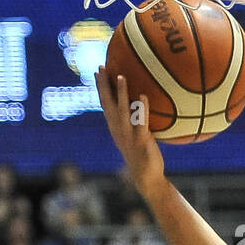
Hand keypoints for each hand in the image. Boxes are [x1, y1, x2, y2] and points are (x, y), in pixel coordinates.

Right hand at [95, 68, 164, 195]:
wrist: (146, 177)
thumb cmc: (142, 155)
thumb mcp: (133, 135)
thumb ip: (133, 121)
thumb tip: (138, 103)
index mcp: (115, 127)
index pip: (105, 103)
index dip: (101, 87)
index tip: (98, 71)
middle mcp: (118, 129)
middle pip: (107, 103)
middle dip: (103, 85)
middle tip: (100, 67)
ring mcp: (128, 134)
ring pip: (122, 110)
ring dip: (121, 92)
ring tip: (120, 76)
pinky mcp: (141, 140)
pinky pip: (141, 121)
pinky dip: (142, 108)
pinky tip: (143, 95)